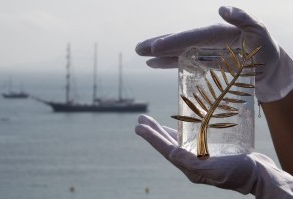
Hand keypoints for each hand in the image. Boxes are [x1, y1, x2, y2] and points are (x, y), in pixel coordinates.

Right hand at [135, 6, 292, 102]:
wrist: (267, 67)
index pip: (192, 37)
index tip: (155, 48)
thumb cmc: (266, 50)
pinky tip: (154, 64)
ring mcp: (202, 51)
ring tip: (141, 55)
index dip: (174, 41)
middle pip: (179, 42)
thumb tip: (222, 9)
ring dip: (158, 54)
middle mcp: (206, 40)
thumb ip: (244, 19)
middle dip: (158, 45)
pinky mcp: (202, 62)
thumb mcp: (259, 32)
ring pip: (176, 51)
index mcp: (217, 32)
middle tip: (138, 49)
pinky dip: (168, 63)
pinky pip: (181, 62)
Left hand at [135, 114, 292, 197]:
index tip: (139, 127)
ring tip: (151, 123)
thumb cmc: (239, 173)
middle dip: (153, 131)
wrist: (258, 174)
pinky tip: (179, 127)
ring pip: (176, 141)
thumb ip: (191, 163)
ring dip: (163, 131)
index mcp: (189, 167)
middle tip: (141, 119)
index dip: (152, 138)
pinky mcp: (207, 150)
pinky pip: (189, 139)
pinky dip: (181, 131)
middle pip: (167, 144)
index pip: (166, 149)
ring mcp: (198, 156)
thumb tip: (171, 153)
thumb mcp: (214, 170)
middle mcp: (190, 162)